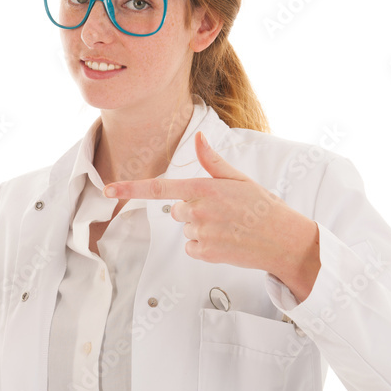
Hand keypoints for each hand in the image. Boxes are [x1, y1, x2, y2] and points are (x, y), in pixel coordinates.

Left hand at [103, 131, 319, 297]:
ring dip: (200, 228)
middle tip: (222, 211)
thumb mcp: (239, 179)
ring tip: (228, 227)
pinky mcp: (205, 253)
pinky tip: (225, 241)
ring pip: (184, 228)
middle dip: (192, 209)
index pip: (159, 187)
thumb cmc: (263, 207)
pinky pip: (191, 247)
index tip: (107, 188)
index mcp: (204, 188)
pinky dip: (204, 245)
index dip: (130, 188)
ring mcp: (201, 234)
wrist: (283, 240)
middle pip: (176, 209)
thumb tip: (199, 138)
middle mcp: (199, 211)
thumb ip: (213, 162)